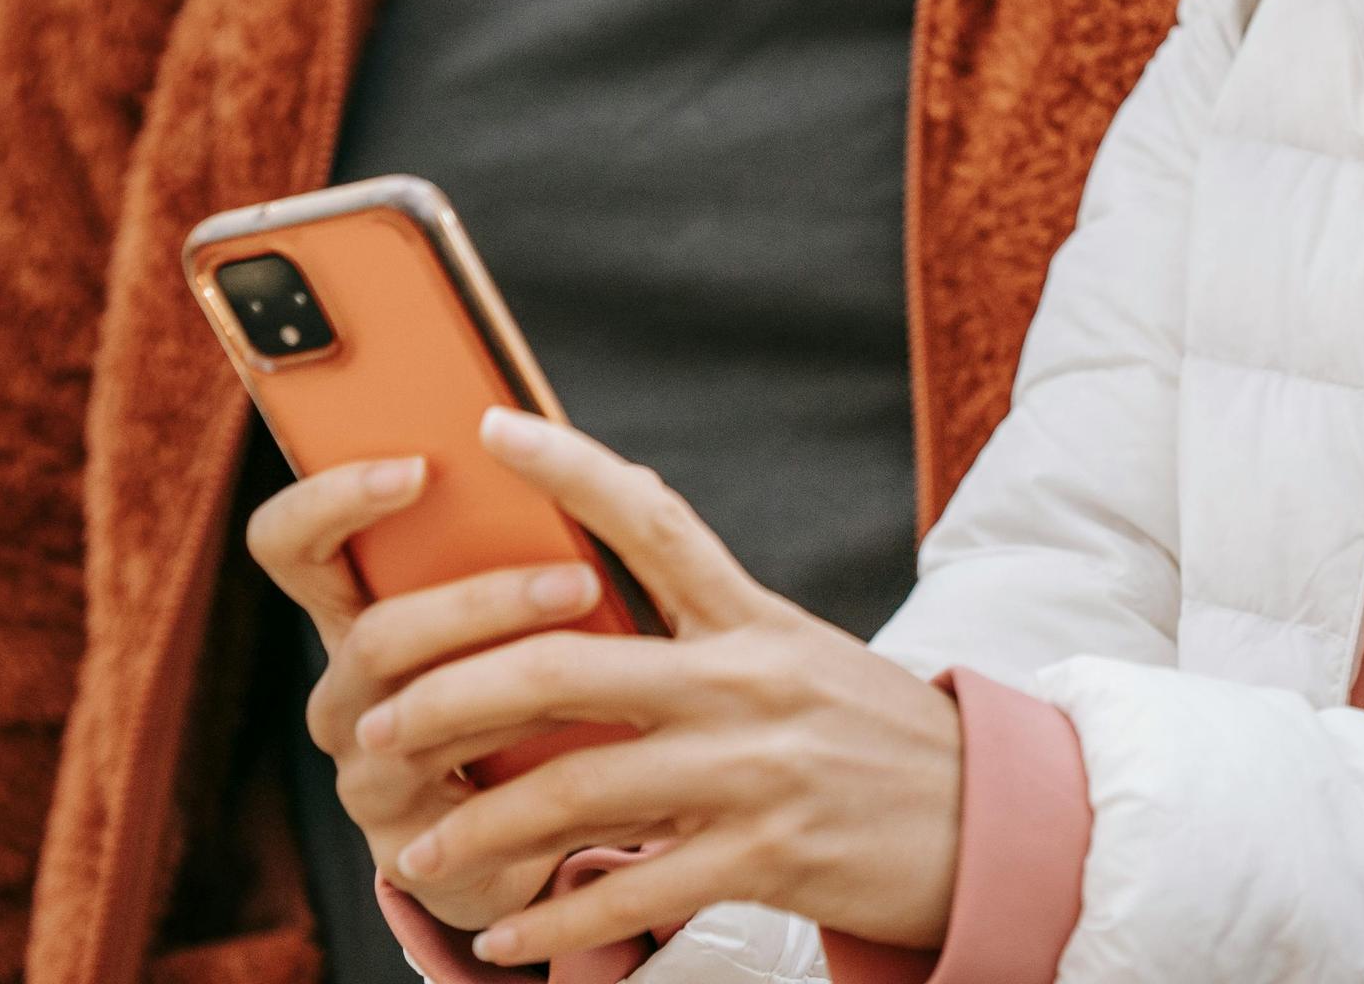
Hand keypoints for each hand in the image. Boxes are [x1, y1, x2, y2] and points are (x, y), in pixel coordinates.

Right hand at [245, 454, 598, 931]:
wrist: (549, 815)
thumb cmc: (538, 676)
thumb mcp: (521, 603)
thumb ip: (528, 535)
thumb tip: (588, 455)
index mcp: (355, 609)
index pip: (287, 545)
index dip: (329, 501)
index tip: (416, 467)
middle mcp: (345, 689)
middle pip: (374, 637)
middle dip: (481, 605)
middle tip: (578, 580)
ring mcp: (364, 769)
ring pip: (423, 716)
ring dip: (523, 680)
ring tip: (610, 654)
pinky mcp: (407, 843)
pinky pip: (464, 795)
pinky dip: (538, 756)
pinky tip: (602, 734)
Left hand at [351, 410, 964, 967]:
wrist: (989, 818)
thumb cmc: (872, 736)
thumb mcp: (799, 657)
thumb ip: (705, 635)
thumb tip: (589, 609)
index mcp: (754, 619)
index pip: (652, 518)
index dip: (569, 467)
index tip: (488, 430)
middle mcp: (749, 679)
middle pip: (564, 665)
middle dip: (447, 694)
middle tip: (375, 722)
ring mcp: (758, 768)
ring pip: (577, 789)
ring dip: (477, 827)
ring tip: (417, 851)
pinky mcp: (769, 855)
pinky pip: (634, 892)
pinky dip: (555, 920)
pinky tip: (504, 933)